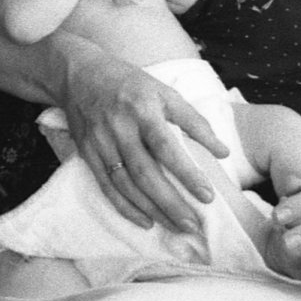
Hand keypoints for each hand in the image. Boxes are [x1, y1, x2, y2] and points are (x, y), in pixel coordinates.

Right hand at [53, 42, 228, 231]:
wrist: (78, 73)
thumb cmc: (129, 83)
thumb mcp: (164, 91)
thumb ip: (194, 120)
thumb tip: (223, 152)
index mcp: (141, 109)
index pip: (165, 146)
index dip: (186, 172)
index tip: (207, 196)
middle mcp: (119, 127)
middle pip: (145, 172)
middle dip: (170, 202)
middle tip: (193, 225)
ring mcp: (100, 142)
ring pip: (126, 184)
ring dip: (152, 210)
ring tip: (176, 227)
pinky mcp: (87, 152)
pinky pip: (106, 185)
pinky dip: (125, 207)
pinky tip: (145, 221)